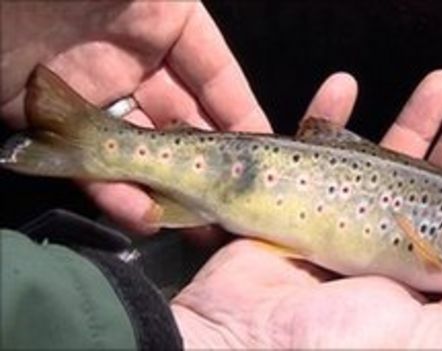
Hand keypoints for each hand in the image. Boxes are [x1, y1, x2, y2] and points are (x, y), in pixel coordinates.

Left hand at [1, 0, 269, 232]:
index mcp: (166, 26)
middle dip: (211, 166)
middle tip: (237, 205)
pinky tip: (142, 215)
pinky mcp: (54, 125)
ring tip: (198, 228)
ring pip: (143, 154)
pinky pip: (93, 167)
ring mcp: (96, 96)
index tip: (263, 153)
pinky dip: (118, 193)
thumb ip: (187, 30)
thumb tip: (229, 82)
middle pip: (185, 123)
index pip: (216, 79)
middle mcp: (136, 64)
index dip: (241, 115)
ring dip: (169, 191)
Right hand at [171, 71, 441, 348]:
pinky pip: (314, 146)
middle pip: (435, 181)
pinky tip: (344, 88)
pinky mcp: (298, 202)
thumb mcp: (426, 339)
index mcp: (421, 280)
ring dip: (412, 116)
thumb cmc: (333, 345)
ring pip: (385, 157)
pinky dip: (325, 114)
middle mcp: (386, 248)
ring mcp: (342, 220)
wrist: (239, 338)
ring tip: (440, 83)